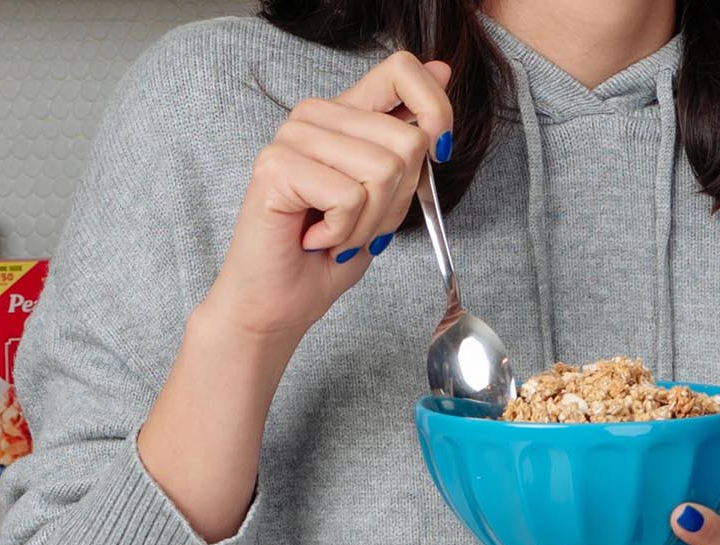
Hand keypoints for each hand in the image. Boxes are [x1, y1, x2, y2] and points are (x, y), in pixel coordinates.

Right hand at [197, 51, 453, 347]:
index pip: (403, 69)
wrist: (282, 300)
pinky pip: (350, 196)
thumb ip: (410, 137)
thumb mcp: (391, 194)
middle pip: (407, 140)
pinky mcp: (276, 167)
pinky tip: (316, 236)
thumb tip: (442, 69)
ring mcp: (292, 137)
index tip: (437, 153)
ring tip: (336, 232)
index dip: (436, 109)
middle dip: (399, 200)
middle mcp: (316, 116)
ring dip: (371, 222)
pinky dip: (344, 232)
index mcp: (346, 114)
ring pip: (383, 170)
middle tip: (360, 221)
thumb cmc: (331, 251)